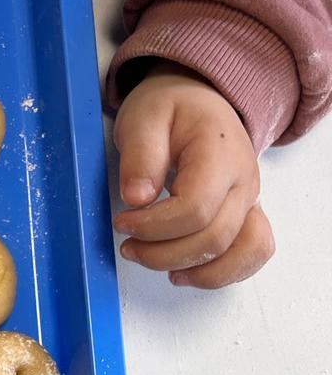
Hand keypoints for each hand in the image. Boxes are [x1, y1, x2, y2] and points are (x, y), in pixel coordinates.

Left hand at [112, 63, 274, 288]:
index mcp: (220, 153)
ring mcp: (251, 201)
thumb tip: (138, 198)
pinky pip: (251, 253)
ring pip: (240, 253)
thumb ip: (141, 155)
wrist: (200, 102)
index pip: (196, 208)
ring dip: (193, 270)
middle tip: (128, 246)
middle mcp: (244, 181)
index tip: (122, 222)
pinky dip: (221, 272)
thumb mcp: (144, 117)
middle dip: (163, 253)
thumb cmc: (171, 108)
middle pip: (214, 238)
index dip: (154, 226)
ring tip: (153, 262)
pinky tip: (184, 272)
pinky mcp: (247, 215)